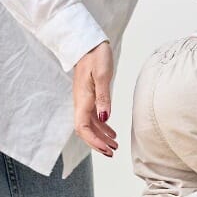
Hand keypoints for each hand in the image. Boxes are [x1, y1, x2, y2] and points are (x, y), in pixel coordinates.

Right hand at [72, 41, 117, 156]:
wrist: (88, 43)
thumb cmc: (96, 56)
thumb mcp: (103, 75)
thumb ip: (103, 98)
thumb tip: (105, 119)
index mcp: (83, 99)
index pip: (83, 127)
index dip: (94, 141)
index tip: (107, 149)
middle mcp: (81, 102)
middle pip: (86, 130)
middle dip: (98, 143)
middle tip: (113, 153)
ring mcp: (84, 100)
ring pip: (90, 124)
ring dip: (101, 136)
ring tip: (115, 146)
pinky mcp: (89, 96)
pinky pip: (93, 116)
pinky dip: (102, 126)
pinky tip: (112, 131)